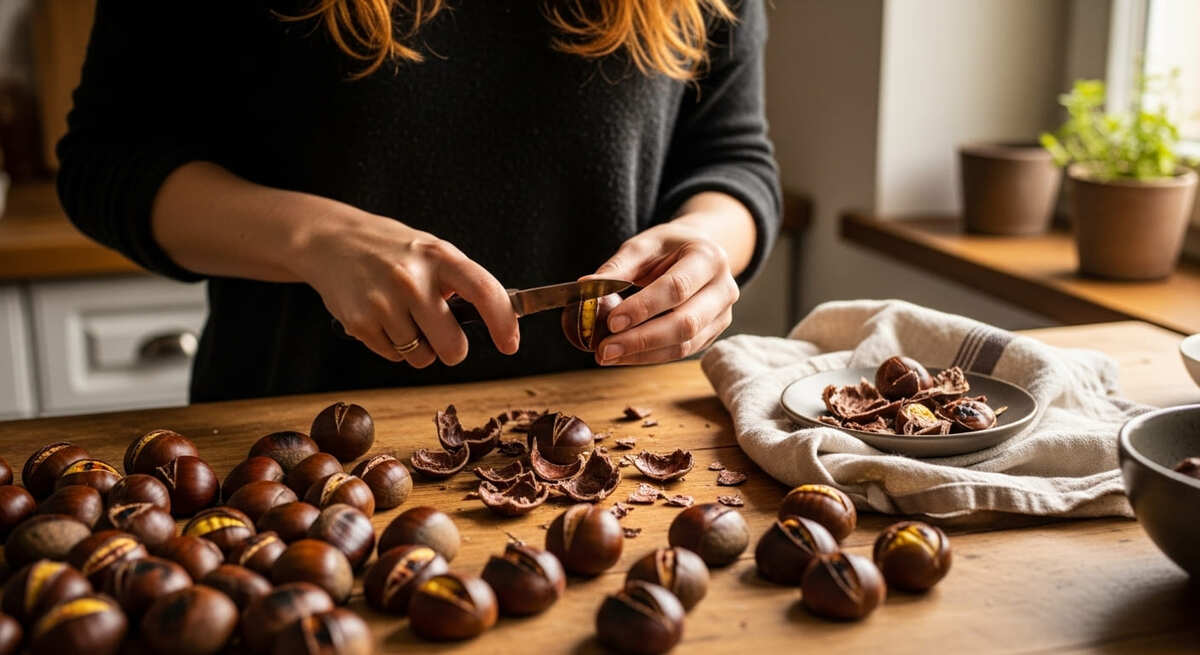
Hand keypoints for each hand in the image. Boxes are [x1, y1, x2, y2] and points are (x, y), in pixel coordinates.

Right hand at [295, 208, 518, 365]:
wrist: (330, 241)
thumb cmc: (391, 250)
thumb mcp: (431, 250)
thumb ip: (460, 281)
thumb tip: (500, 318)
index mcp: (439, 257)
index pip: (485, 292)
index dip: (503, 323)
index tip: (510, 345)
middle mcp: (412, 279)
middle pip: (453, 345)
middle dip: (453, 349)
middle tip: (443, 335)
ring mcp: (383, 302)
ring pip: (422, 357)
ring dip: (419, 348)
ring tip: (403, 318)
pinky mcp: (359, 322)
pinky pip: (394, 356)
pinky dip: (393, 346)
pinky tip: (382, 319)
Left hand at [585, 218, 739, 365]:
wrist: (697, 252)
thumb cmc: (667, 248)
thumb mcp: (643, 246)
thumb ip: (617, 268)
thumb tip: (586, 286)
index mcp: (708, 258)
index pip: (676, 288)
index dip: (643, 307)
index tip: (611, 321)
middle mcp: (724, 288)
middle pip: (686, 323)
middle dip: (641, 339)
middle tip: (604, 349)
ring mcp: (723, 315)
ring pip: (685, 345)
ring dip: (643, 354)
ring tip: (607, 355)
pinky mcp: (713, 333)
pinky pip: (682, 352)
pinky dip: (650, 357)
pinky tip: (624, 356)